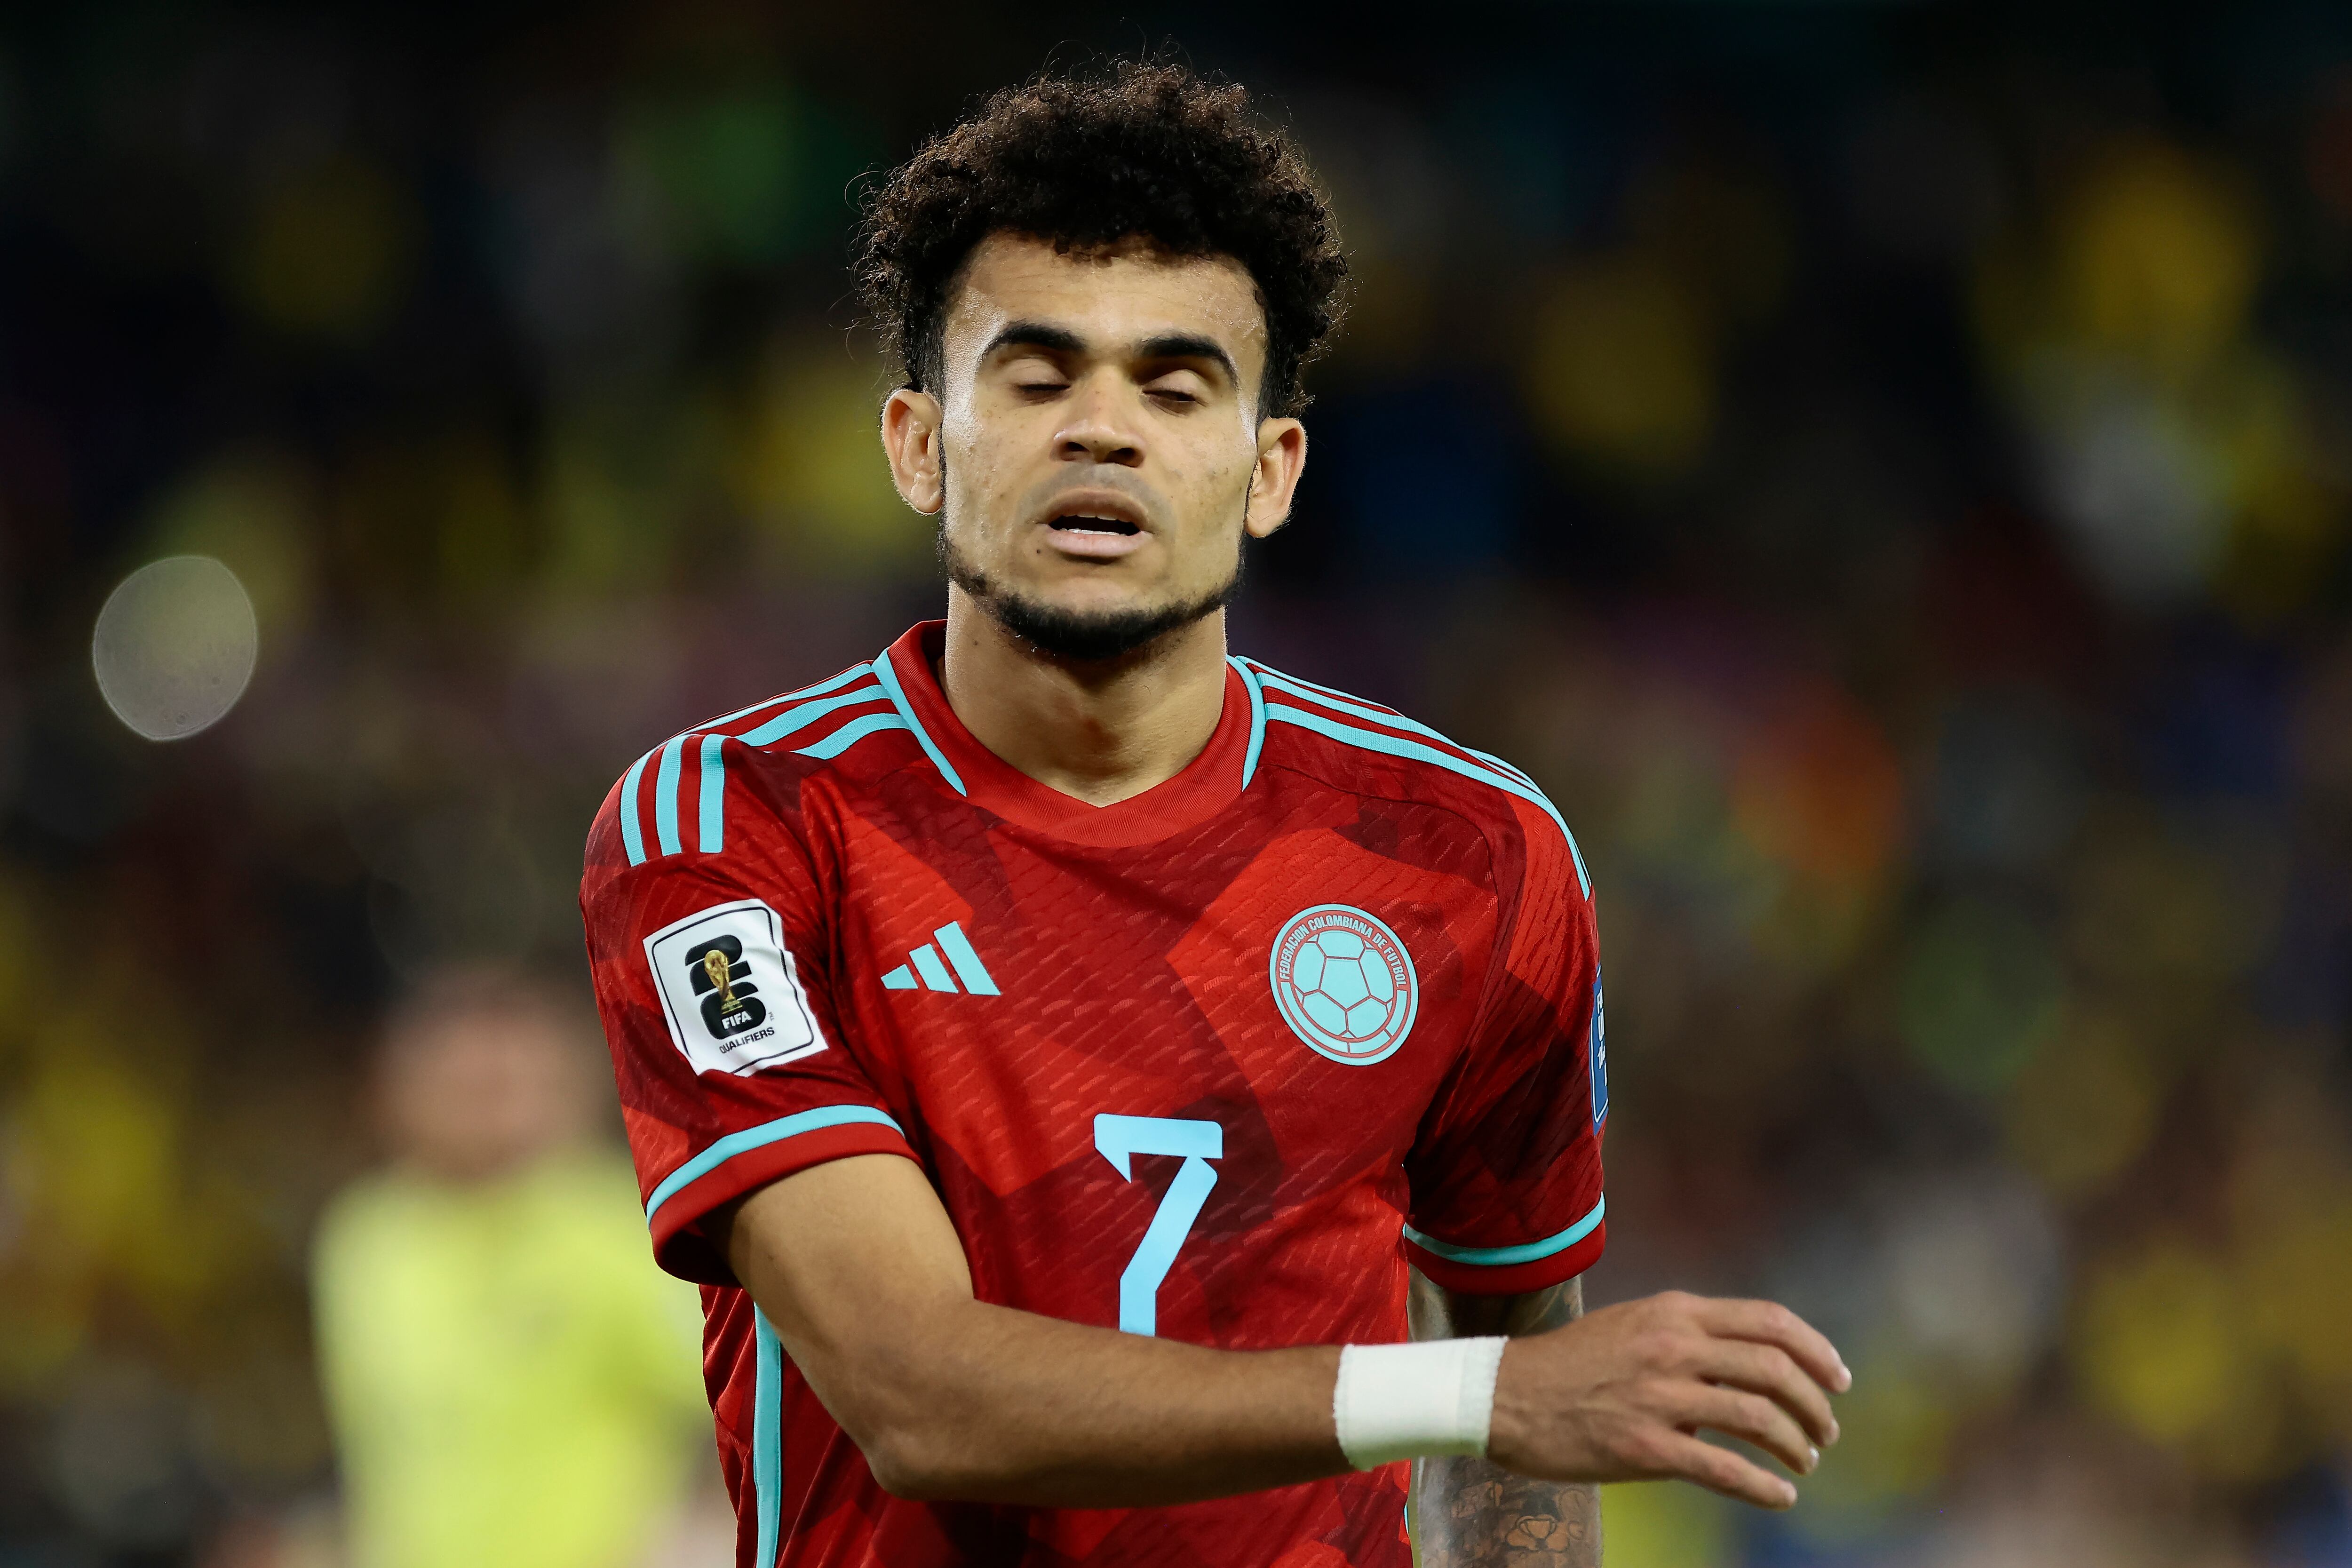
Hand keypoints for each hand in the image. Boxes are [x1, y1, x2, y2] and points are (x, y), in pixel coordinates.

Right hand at [1484, 1290, 1849, 1508]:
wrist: (1506, 1395)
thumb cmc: (1573, 1364)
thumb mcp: (1635, 1326)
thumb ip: (1691, 1336)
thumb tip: (1749, 1368)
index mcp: (1673, 1313)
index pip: (1768, 1321)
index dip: (1816, 1350)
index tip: (1838, 1378)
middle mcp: (1672, 1347)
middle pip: (1774, 1369)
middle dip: (1815, 1404)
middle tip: (1826, 1431)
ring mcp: (1659, 1397)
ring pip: (1758, 1418)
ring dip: (1796, 1445)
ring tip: (1804, 1462)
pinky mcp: (1645, 1447)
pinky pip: (1725, 1469)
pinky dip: (1764, 1487)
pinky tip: (1780, 1497)